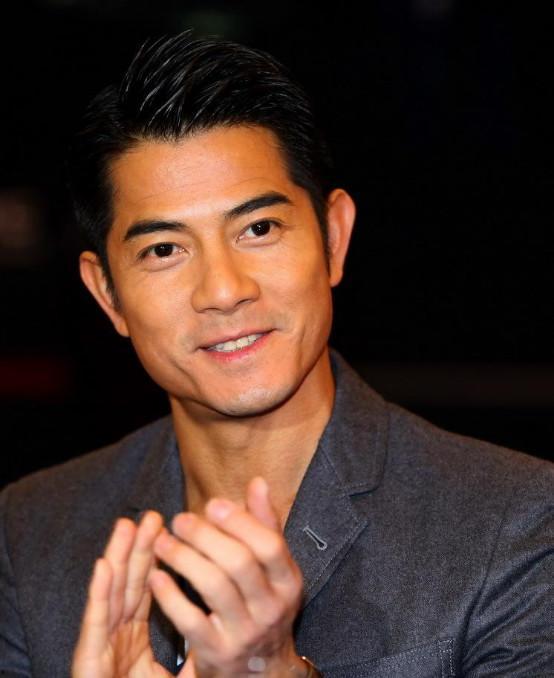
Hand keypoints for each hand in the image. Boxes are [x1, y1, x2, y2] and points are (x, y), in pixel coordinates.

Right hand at [72, 510, 180, 677]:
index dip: (154, 559)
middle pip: (129, 585)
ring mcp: (103, 649)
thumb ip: (192, 648)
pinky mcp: (89, 663)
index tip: (166, 527)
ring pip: (112, 596)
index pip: (146, 590)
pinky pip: (96, 625)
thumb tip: (217, 624)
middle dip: (138, 548)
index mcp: (133, 638)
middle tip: (150, 515)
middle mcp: (117, 638)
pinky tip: (104, 567)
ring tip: (128, 526)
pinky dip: (99, 594)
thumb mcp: (178, 674)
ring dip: (118, 558)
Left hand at [149, 476, 306, 677]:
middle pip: (239, 563)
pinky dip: (170, 596)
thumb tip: (257, 482)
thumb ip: (264, 525)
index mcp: (288, 581)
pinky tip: (155, 575)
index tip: (211, 504)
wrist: (262, 671)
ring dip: (184, 558)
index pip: (269, 545)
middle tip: (179, 520)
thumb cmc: (262, 604)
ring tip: (162, 542)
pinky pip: (190, 621)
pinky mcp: (217, 654)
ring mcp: (245, 633)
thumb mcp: (273, 568)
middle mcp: (272, 608)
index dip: (240, 522)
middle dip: (205, 536)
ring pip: (214, 587)